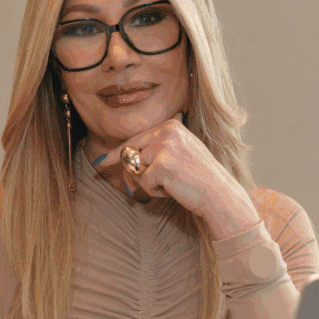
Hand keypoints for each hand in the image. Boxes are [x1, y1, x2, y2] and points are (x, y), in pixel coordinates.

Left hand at [90, 113, 261, 240]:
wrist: (219, 194)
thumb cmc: (198, 177)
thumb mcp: (179, 153)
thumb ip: (154, 149)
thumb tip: (121, 156)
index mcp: (171, 125)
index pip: (135, 139)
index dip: (116, 154)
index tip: (99, 162)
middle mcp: (167, 131)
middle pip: (130, 153)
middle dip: (131, 173)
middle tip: (149, 186)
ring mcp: (164, 147)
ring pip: (135, 168)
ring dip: (147, 183)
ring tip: (171, 184)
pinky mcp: (161, 165)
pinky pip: (143, 182)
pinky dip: (154, 191)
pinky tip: (173, 189)